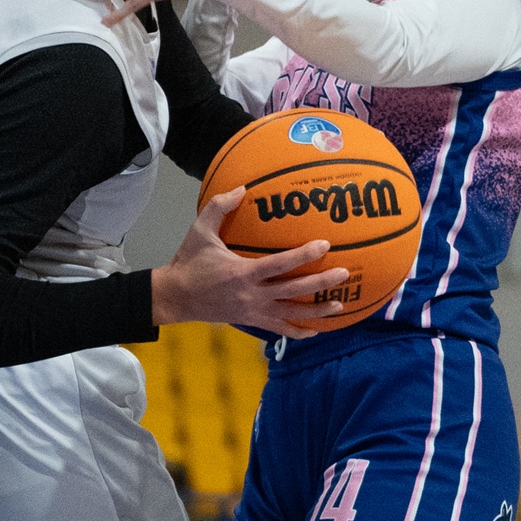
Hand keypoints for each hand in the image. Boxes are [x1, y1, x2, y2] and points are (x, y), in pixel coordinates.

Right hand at [151, 187, 349, 337]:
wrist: (176, 297)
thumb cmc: (189, 262)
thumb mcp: (200, 231)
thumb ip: (220, 207)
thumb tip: (242, 189)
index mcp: (243, 272)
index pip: (280, 264)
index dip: (304, 255)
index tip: (325, 245)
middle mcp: (253, 294)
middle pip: (294, 290)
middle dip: (321, 283)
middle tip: (344, 274)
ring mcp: (254, 311)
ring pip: (292, 314)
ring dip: (317, 312)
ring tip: (339, 305)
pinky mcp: (251, 321)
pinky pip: (279, 329)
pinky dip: (298, 331)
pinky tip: (314, 331)